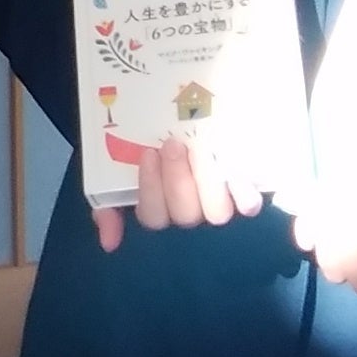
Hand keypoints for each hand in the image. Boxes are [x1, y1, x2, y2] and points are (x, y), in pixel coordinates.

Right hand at [89, 138, 266, 251]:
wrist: (188, 113)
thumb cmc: (152, 147)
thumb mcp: (117, 173)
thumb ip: (107, 205)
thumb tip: (110, 243)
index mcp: (159, 211)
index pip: (152, 215)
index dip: (151, 189)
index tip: (148, 154)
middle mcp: (190, 214)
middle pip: (185, 214)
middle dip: (177, 181)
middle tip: (172, 145)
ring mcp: (219, 206)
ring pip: (216, 211)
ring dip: (207, 183)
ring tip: (201, 149)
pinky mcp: (246, 194)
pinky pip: (249, 203)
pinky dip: (244, 192)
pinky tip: (235, 171)